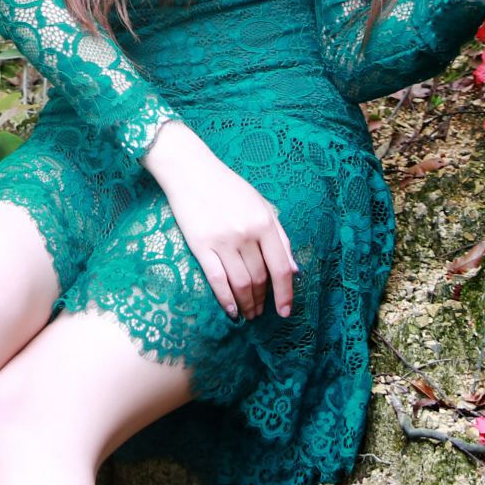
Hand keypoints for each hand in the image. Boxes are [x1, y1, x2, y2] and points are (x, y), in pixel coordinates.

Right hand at [143, 125, 297, 321]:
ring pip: (240, 283)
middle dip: (263, 300)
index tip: (286, 311)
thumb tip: (294, 270)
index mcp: (264, 222)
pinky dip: (226, 299)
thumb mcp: (261, 205)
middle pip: (260, 278)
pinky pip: (216, 279)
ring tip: (249, 313)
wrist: (190, 171)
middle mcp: (245, 233)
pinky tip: (231, 310)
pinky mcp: (200, 244)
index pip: (281, 267)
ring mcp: (222, 240)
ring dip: (247, 303)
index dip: (285, 293)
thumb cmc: (228, 186)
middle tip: (261, 312)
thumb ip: (280, 237)